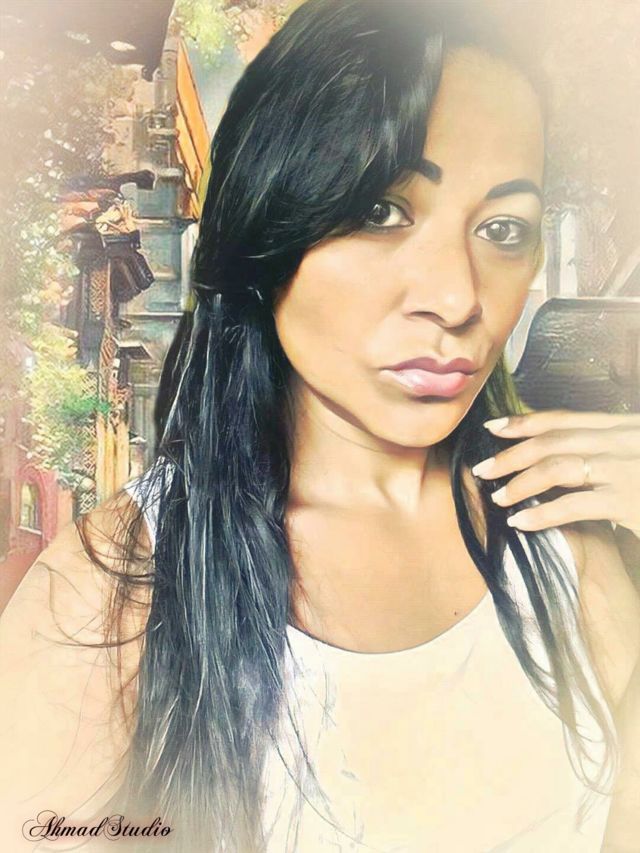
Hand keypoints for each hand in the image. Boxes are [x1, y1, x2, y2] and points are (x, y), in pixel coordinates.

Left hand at [470, 410, 639, 539]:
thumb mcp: (635, 455)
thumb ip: (603, 451)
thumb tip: (555, 455)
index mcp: (622, 427)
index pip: (564, 419)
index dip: (523, 422)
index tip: (492, 427)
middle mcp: (622, 441)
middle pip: (553, 442)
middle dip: (511, 456)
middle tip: (482, 469)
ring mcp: (625, 469)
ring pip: (557, 468)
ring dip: (520, 483)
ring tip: (498, 498)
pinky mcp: (628, 501)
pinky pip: (573, 505)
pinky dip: (542, 513)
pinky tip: (520, 522)